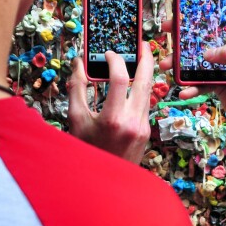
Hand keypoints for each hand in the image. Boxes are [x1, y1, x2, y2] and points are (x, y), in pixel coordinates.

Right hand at [68, 43, 154, 162]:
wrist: (102, 182)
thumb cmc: (85, 150)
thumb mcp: (76, 120)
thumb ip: (77, 89)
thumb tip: (77, 63)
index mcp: (113, 119)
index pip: (120, 79)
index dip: (115, 61)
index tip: (108, 54)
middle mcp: (132, 122)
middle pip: (146, 81)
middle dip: (146, 58)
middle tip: (142, 43)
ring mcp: (143, 127)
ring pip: (149, 91)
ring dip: (145, 73)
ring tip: (139, 58)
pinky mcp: (146, 130)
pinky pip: (146, 104)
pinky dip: (141, 90)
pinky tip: (134, 82)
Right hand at [159, 0, 225, 145]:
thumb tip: (207, 52)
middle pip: (209, 28)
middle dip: (189, 24)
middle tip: (170, 23)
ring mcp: (225, 66)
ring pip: (197, 54)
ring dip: (180, 59)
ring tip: (167, 64)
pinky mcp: (218, 83)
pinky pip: (198, 79)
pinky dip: (189, 86)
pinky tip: (184, 91)